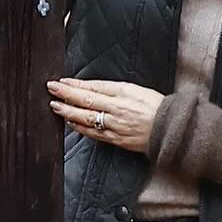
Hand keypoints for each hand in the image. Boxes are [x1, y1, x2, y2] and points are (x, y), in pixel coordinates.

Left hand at [48, 77, 163, 152]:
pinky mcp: (116, 139)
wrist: (170, 130)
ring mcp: (115, 126)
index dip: (76, 85)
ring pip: (86, 119)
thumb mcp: (136, 90)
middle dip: (66, 95)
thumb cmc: (156, 107)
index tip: (61, 81)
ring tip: (55, 106)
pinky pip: (93, 133)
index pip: (94, 87)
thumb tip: (91, 88)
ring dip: (68, 112)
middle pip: (87, 101)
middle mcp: (118, 109)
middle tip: (51, 89)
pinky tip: (70, 122)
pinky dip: (79, 127)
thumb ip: (113, 89)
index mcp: (124, 94)